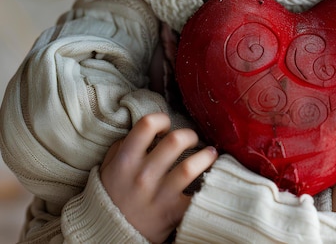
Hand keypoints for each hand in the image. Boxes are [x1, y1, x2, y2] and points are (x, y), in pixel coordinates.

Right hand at [100, 112, 217, 242]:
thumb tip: (145, 130)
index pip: (147, 124)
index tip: (167, 126)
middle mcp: (142, 175)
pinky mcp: (171, 212)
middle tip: (192, 139)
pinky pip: (196, 196)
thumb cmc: (112, 197)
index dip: (162, 119)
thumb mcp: (108, 168)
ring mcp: (158, 195)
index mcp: (126, 161)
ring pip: (190, 167)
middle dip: (190, 135)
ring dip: (206, 156)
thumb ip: (122, 146)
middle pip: (175, 141)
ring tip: (210, 153)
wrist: (109, 236)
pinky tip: (211, 178)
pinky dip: (208, 186)